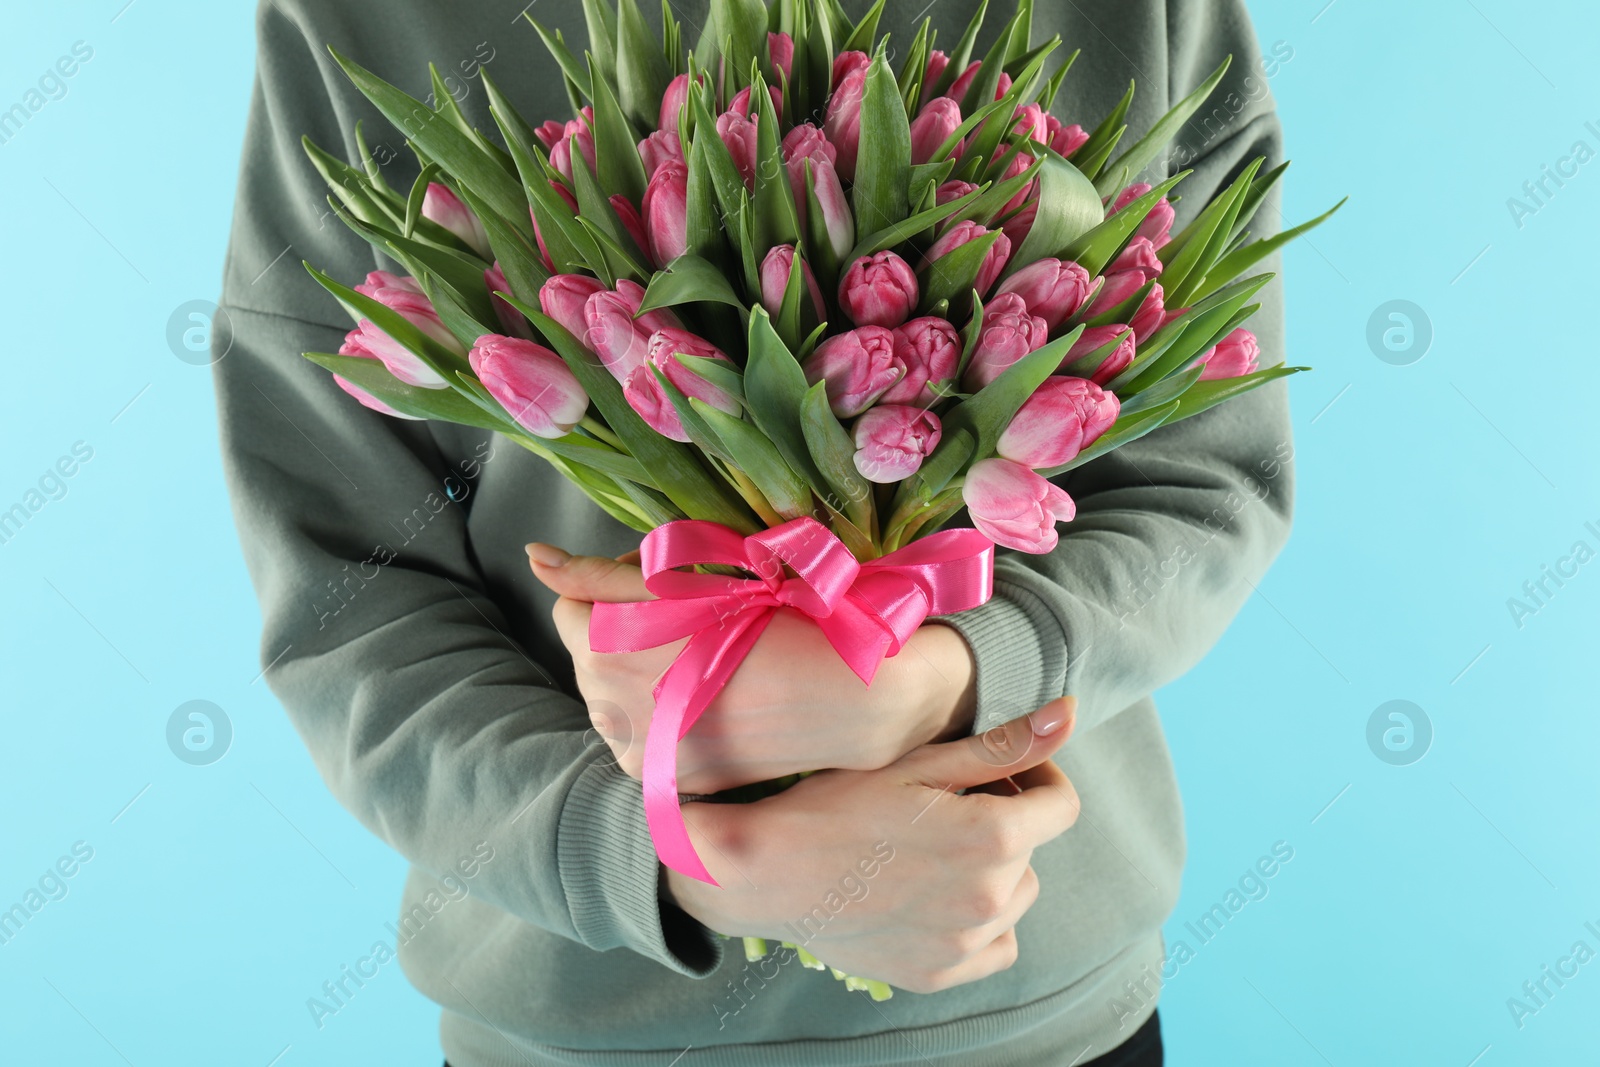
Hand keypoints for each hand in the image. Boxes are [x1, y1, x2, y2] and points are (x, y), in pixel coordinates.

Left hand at [528, 543, 976, 792]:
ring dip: (639, 672)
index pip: (570, 607)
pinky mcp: (664, 780)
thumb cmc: (779, 619)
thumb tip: (532, 556)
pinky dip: (661, 713)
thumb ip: (602, 575)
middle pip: (588, 653)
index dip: (617, 585)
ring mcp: (636, 751)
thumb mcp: (692, 583)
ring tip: (706, 657)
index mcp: (605, 649)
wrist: (850, 696)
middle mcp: (608, 709)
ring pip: (610, 696)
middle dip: (626, 629)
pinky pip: (638, 735)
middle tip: (697, 615)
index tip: (672, 583)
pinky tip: (708, 697)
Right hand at [665, 697, 1079, 994]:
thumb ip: (1001, 746)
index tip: (1002, 772)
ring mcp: (965, 944)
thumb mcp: (918, 762)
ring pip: (1016, 898)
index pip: (1061, 805)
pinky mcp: (939, 974)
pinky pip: (995, 947)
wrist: (767, 871)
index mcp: (992, 837)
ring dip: (993, 872)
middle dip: (1005, 822)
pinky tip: (935, 895)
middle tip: (946, 805)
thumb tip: (1069, 716)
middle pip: (1032, 850)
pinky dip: (980, 923)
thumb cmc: (836, 803)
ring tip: (935, 849)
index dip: (1038, 777)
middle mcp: (989, 898)